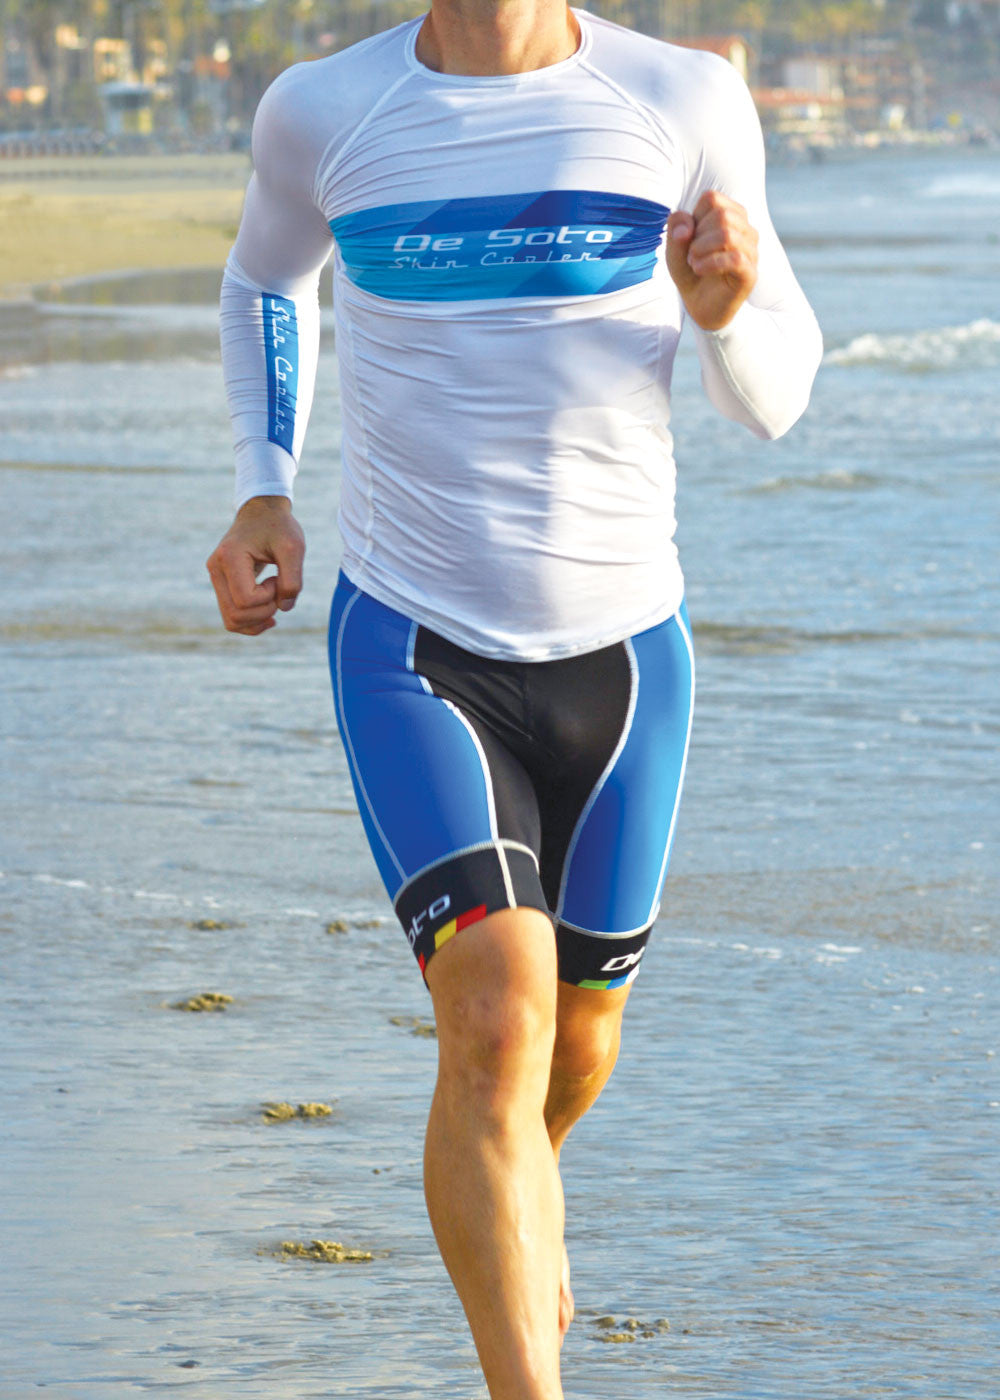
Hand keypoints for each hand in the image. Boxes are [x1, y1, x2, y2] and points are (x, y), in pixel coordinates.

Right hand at [206, 496, 304, 634]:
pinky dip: (251, 622)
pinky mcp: (222, 584)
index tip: (278, 578)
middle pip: (235, 615)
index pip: (246, 600)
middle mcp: (216, 569)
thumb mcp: (294, 547)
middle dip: (264, 612)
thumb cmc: (279, 526)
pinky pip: (232, 616)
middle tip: (279, 590)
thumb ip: (293, 579)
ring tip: (275, 601)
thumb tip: (284, 607)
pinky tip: (269, 615)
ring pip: (231, 621)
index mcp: (229, 557)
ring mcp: (216, 577)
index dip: (269, 597)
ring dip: (258, 620)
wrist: (262, 512)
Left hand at [666, 190, 758, 330]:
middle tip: (690, 254)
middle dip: (697, 235)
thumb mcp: (675, 248)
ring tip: (694, 263)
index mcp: (731, 216)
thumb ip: (676, 229)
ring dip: (701, 249)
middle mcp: (745, 230)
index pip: (712, 199)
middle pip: (721, 214)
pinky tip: (699, 270)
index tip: (688, 239)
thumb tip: (686, 228)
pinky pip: (735, 258)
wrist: (700, 307)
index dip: (693, 218)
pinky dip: (710, 263)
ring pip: (728, 234)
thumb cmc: (691, 272)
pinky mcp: (750, 273)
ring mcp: (751, 251)